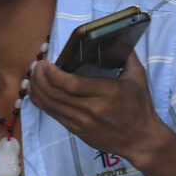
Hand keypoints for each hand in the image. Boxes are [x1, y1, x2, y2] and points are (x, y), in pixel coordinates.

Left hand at [29, 48, 169, 166]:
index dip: (53, 73)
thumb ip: (125, 53)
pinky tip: (37, 90)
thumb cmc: (139, 106)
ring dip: (37, 89)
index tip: (46, 62)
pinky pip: (52, 114)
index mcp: (108, 92)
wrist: (141, 140)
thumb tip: (112, 35)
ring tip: (34, 75)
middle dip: (40, 77)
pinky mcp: (77, 130)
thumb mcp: (137, 76)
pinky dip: (41, 101)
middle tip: (37, 65)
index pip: (71, 84)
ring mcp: (83, 122)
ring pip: (50, 105)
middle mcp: (93, 109)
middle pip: (56, 93)